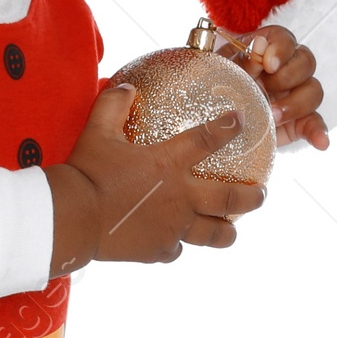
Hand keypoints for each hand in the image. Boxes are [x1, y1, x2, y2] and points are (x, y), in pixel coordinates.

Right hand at [45, 82, 266, 272]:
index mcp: (169, 162)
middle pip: (230, 199)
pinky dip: (176, 245)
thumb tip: (126, 87)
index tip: (240, 122)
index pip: (209, 139)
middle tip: (262, 195)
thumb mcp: (97, 131)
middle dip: (252, 197)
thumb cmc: (86, 172)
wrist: (74, 218)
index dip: (228, 128)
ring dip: (226, 232)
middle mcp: (181, 197)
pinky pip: (175, 249)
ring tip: (232, 231)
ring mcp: (173, 227)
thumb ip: (114, 105)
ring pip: (213, 234)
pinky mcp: (157, 250)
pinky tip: (172, 243)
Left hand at [221, 24, 327, 149]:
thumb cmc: (213, 90)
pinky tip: (320, 142)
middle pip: (306, 62)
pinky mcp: (297, 122)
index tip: (269, 64)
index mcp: (264, 51)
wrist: (209, 124)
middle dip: (288, 76)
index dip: (281, 49)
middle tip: (265, 90)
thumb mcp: (220, 74)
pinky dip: (319, 132)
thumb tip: (259, 47)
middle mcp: (285, 69)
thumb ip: (240, 61)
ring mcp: (293, 95)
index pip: (285, 39)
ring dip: (296, 104)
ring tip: (273, 117)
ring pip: (313, 91)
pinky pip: (314, 123)